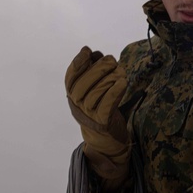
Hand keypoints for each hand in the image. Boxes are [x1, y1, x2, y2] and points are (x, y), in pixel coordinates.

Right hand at [65, 47, 130, 191]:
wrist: (107, 142)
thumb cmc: (102, 110)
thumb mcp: (95, 91)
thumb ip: (94, 73)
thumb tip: (95, 53)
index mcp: (73, 97)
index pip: (70, 78)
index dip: (78, 63)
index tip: (87, 51)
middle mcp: (77, 107)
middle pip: (82, 85)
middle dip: (97, 68)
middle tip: (111, 59)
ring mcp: (89, 116)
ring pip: (95, 94)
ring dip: (109, 78)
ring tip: (120, 71)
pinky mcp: (102, 123)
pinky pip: (107, 105)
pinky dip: (115, 92)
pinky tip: (122, 82)